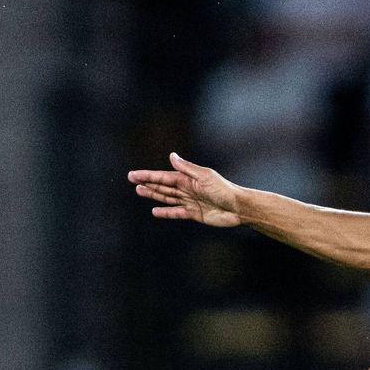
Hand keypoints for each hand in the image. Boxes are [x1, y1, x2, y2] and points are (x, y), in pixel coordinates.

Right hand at [127, 153, 242, 225]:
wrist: (237, 207)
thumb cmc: (223, 189)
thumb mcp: (204, 176)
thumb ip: (186, 168)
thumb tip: (172, 156)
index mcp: (188, 178)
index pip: (164, 176)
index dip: (148, 175)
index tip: (134, 174)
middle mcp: (187, 189)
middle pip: (163, 186)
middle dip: (148, 183)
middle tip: (132, 180)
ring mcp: (190, 201)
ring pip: (167, 198)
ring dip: (154, 195)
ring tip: (139, 191)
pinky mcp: (194, 213)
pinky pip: (176, 212)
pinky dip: (166, 212)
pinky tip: (155, 211)